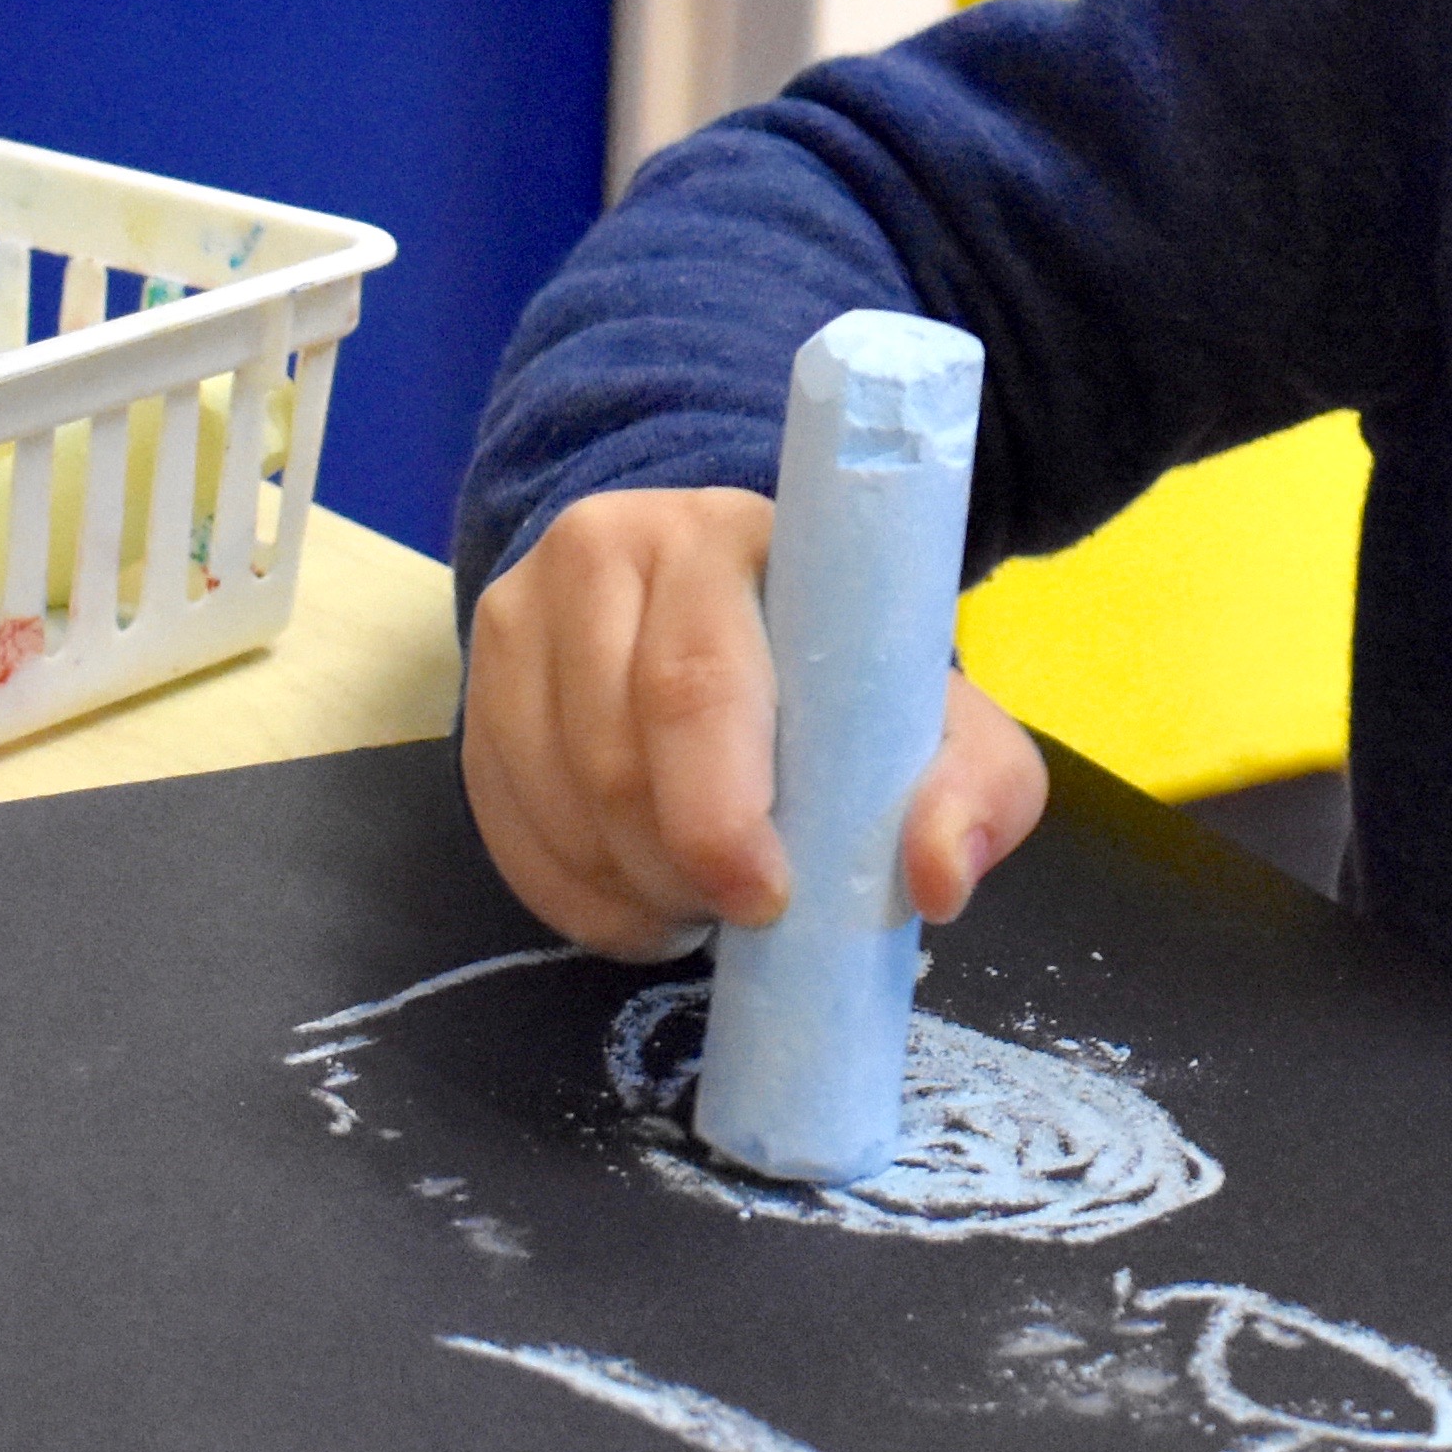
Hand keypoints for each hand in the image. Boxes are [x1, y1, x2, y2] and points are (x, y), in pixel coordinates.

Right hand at [460, 484, 1050, 960]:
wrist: (718, 594)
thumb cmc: (835, 664)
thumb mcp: (932, 711)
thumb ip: (973, 787)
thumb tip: (939, 877)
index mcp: (728, 536)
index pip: (697, 684)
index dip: (721, 813)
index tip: (767, 898)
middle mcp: (605, 549)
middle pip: (615, 757)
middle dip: (678, 870)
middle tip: (741, 915)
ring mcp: (521, 611)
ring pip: (554, 799)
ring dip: (626, 888)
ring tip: (699, 900)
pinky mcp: (477, 685)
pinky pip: (504, 827)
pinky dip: (573, 896)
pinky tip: (637, 897)